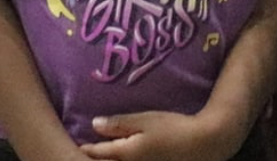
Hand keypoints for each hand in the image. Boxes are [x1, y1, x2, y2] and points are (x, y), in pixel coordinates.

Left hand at [81, 109, 239, 160]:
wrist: (203, 145)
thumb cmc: (174, 128)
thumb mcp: (146, 120)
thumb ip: (119, 123)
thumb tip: (93, 124)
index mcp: (125, 154)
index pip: (96, 154)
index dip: (83, 149)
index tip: (73, 144)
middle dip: (92, 159)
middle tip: (80, 153)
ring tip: (99, 157)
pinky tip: (122, 159)